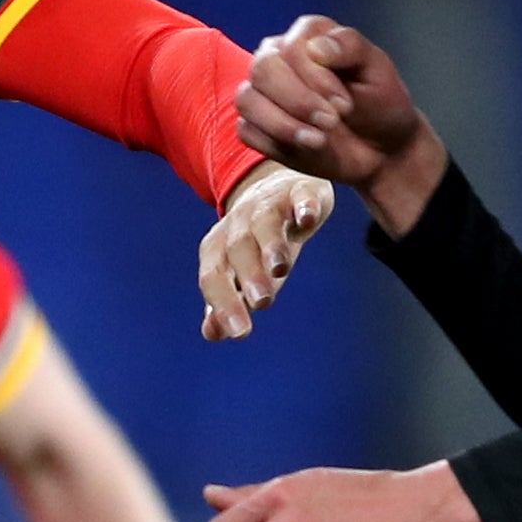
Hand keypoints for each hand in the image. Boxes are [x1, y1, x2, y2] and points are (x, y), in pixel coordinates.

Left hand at [196, 164, 334, 343]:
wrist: (279, 188)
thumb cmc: (258, 242)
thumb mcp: (242, 272)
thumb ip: (228, 301)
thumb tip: (212, 333)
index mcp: (220, 249)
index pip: (214, 278)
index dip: (225, 305)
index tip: (240, 333)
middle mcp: (239, 225)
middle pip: (238, 249)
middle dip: (249, 275)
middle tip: (263, 303)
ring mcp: (268, 206)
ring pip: (265, 224)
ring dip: (271, 245)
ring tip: (280, 269)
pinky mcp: (300, 192)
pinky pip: (301, 198)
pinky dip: (304, 207)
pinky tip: (308, 219)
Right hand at [237, 16, 446, 233]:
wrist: (381, 148)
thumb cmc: (380, 103)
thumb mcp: (377, 70)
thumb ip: (351, 47)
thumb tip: (316, 47)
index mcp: (307, 35)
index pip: (291, 47)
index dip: (314, 77)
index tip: (344, 104)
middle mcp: (279, 58)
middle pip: (262, 70)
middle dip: (298, 101)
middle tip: (331, 121)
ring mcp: (264, 93)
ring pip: (247, 100)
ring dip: (283, 124)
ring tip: (319, 140)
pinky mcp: (258, 126)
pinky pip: (246, 130)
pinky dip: (274, 141)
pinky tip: (304, 147)